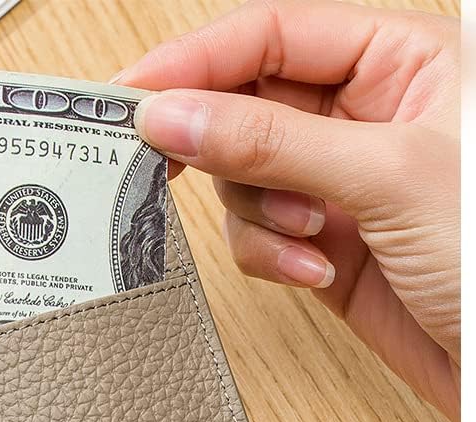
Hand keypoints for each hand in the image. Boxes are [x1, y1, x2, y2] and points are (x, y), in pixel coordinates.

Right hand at [118, 0, 459, 421]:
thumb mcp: (387, 176)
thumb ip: (271, 142)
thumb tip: (173, 117)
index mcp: (401, 64)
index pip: (272, 36)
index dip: (196, 61)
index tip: (134, 94)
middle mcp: (364, 119)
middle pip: (246, 106)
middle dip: (220, 144)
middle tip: (165, 159)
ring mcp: (336, 185)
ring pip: (244, 178)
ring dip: (259, 212)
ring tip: (307, 234)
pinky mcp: (320, 243)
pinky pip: (258, 236)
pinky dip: (271, 256)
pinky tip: (316, 270)